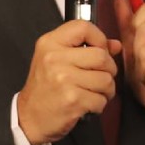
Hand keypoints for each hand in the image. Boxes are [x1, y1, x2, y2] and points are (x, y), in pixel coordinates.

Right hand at [17, 20, 121, 144]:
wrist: (29, 117)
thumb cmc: (45, 87)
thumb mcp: (57, 59)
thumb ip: (86, 48)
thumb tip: (115, 45)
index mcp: (50, 43)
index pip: (84, 27)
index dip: (99, 38)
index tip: (99, 50)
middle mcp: (55, 58)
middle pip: (102, 56)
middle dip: (108, 69)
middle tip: (100, 77)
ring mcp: (64, 79)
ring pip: (106, 79)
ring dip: (106, 90)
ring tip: (94, 92)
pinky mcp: (72, 99)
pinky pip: (101, 99)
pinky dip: (99, 105)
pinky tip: (87, 104)